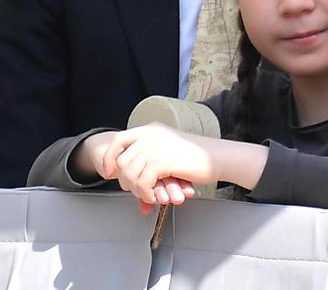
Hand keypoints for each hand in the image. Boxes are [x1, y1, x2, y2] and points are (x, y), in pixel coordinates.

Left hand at [100, 123, 216, 208]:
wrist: (218, 158)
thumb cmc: (198, 158)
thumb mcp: (169, 156)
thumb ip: (150, 167)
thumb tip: (135, 188)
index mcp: (151, 130)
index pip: (118, 140)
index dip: (110, 158)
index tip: (109, 173)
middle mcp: (150, 135)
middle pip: (121, 161)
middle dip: (127, 181)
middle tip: (140, 191)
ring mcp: (155, 146)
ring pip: (129, 173)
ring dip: (137, 190)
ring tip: (151, 195)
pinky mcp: (162, 160)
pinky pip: (142, 183)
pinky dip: (147, 194)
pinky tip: (157, 196)